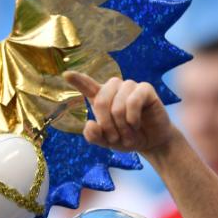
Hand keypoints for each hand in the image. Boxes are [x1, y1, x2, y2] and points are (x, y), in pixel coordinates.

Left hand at [62, 72, 178, 155]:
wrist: (151, 142)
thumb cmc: (127, 138)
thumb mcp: (107, 142)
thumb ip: (95, 136)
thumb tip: (89, 124)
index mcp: (101, 97)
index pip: (86, 85)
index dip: (77, 79)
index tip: (66, 75)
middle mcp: (114, 88)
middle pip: (101, 101)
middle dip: (107, 124)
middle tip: (115, 138)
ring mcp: (130, 86)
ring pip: (118, 104)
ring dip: (122, 125)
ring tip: (128, 134)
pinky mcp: (145, 89)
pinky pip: (133, 101)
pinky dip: (133, 118)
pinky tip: (136, 124)